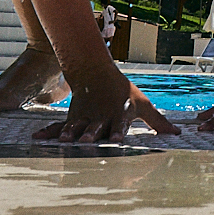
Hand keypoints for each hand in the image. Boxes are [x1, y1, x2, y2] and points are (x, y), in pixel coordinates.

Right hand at [33, 76, 179, 142]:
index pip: (119, 125)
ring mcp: (85, 118)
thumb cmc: (123, 92)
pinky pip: (58, 125)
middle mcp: (100, 117)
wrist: (96, 73)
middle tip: (88, 141)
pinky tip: (36, 138)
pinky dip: (48, 132)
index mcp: (118, 114)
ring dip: (70, 133)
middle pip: (96, 127)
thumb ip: (158, 121)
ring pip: (76, 126)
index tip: (116, 140)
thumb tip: (177, 134)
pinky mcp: (72, 119)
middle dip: (91, 134)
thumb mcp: (142, 104)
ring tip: (65, 140)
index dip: (117, 132)